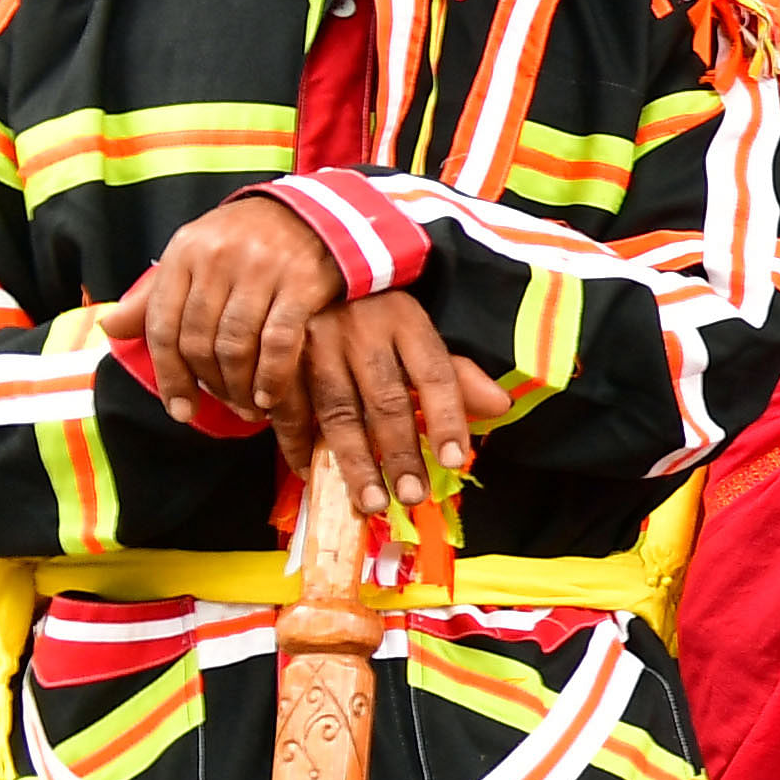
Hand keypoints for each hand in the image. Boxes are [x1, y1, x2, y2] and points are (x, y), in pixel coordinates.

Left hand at [99, 191, 350, 430]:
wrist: (312, 212)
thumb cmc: (245, 241)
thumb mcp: (193, 255)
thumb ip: (154, 294)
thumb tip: (111, 329)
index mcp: (184, 254)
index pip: (163, 327)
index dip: (169, 376)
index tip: (180, 411)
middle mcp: (217, 259)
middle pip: (199, 341)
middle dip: (209, 385)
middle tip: (224, 408)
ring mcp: (261, 270)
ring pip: (236, 346)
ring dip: (240, 387)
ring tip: (249, 408)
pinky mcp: (302, 281)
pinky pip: (280, 341)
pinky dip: (273, 376)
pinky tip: (271, 396)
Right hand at [279, 293, 507, 518]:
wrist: (310, 278)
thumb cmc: (377, 316)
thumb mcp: (419, 333)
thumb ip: (457, 375)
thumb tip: (500, 407)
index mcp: (406, 320)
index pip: (435, 374)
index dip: (447, 419)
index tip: (453, 461)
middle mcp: (362, 329)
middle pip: (385, 399)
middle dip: (401, 453)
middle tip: (413, 496)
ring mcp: (316, 342)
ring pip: (338, 410)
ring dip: (355, 462)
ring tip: (372, 502)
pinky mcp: (279, 356)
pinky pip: (289, 408)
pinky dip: (298, 445)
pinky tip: (313, 475)